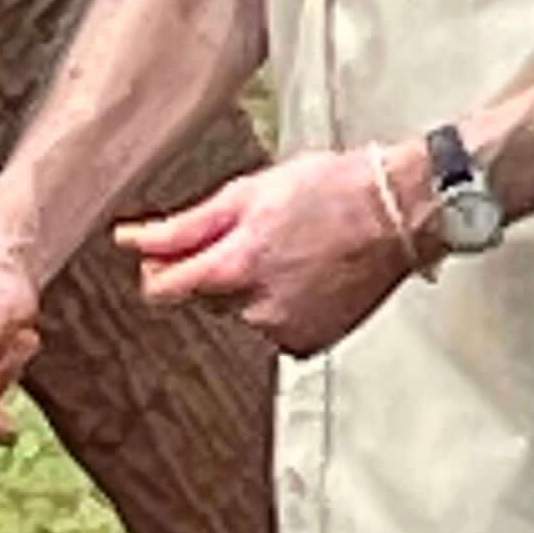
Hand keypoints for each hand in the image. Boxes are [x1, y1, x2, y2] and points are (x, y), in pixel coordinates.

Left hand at [115, 147, 420, 358]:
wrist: (398, 212)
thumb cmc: (333, 190)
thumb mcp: (248, 192)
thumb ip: (186, 226)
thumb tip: (135, 241)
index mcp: (237, 266)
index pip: (163, 290)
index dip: (159, 269)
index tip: (165, 254)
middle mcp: (258, 308)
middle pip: (204, 298)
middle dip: (215, 269)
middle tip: (254, 234)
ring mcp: (286, 330)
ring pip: (240, 313)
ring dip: (251, 288)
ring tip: (290, 250)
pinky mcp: (311, 342)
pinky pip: (274, 327)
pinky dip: (280, 305)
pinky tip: (306, 275)